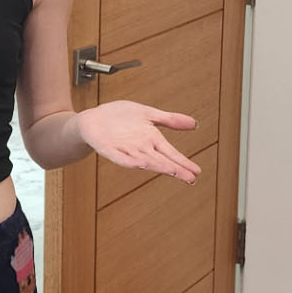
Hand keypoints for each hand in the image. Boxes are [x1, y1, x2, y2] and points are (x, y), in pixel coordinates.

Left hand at [74, 101, 200, 182]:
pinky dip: (129, 161)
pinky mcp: (109, 149)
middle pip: (160, 160)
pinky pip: (120, 157)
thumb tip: (195, 124)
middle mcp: (141, 148)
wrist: (94, 118)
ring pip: (143, 161)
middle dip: (175, 168)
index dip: (183, 162)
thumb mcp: (149, 114)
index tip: (197, 172)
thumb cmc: (121, 117)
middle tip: (190, 178)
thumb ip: (170, 120)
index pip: (171, 154)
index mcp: (152, 140)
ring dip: (156, 166)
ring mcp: (125, 150)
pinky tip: (139, 164)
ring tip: (170, 171)